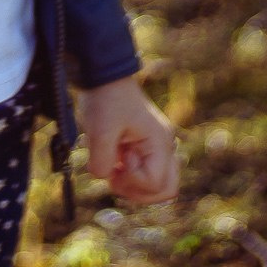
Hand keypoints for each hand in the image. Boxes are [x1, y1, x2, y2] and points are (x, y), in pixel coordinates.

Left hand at [78, 76, 178, 205]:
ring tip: (114, 169)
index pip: (155, 182)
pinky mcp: (144, 147)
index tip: (120, 159)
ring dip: (134, 187)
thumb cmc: (105, 98)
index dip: (132, 180)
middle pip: (167, 190)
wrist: (103, 75)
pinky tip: (114, 163)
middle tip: (117, 175)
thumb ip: (102, 162)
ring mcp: (155, 147)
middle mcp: (163, 146)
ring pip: (158, 186)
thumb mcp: (99, 130)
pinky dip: (130, 177)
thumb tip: (105, 177)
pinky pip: (146, 174)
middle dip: (138, 192)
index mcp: (159, 141)